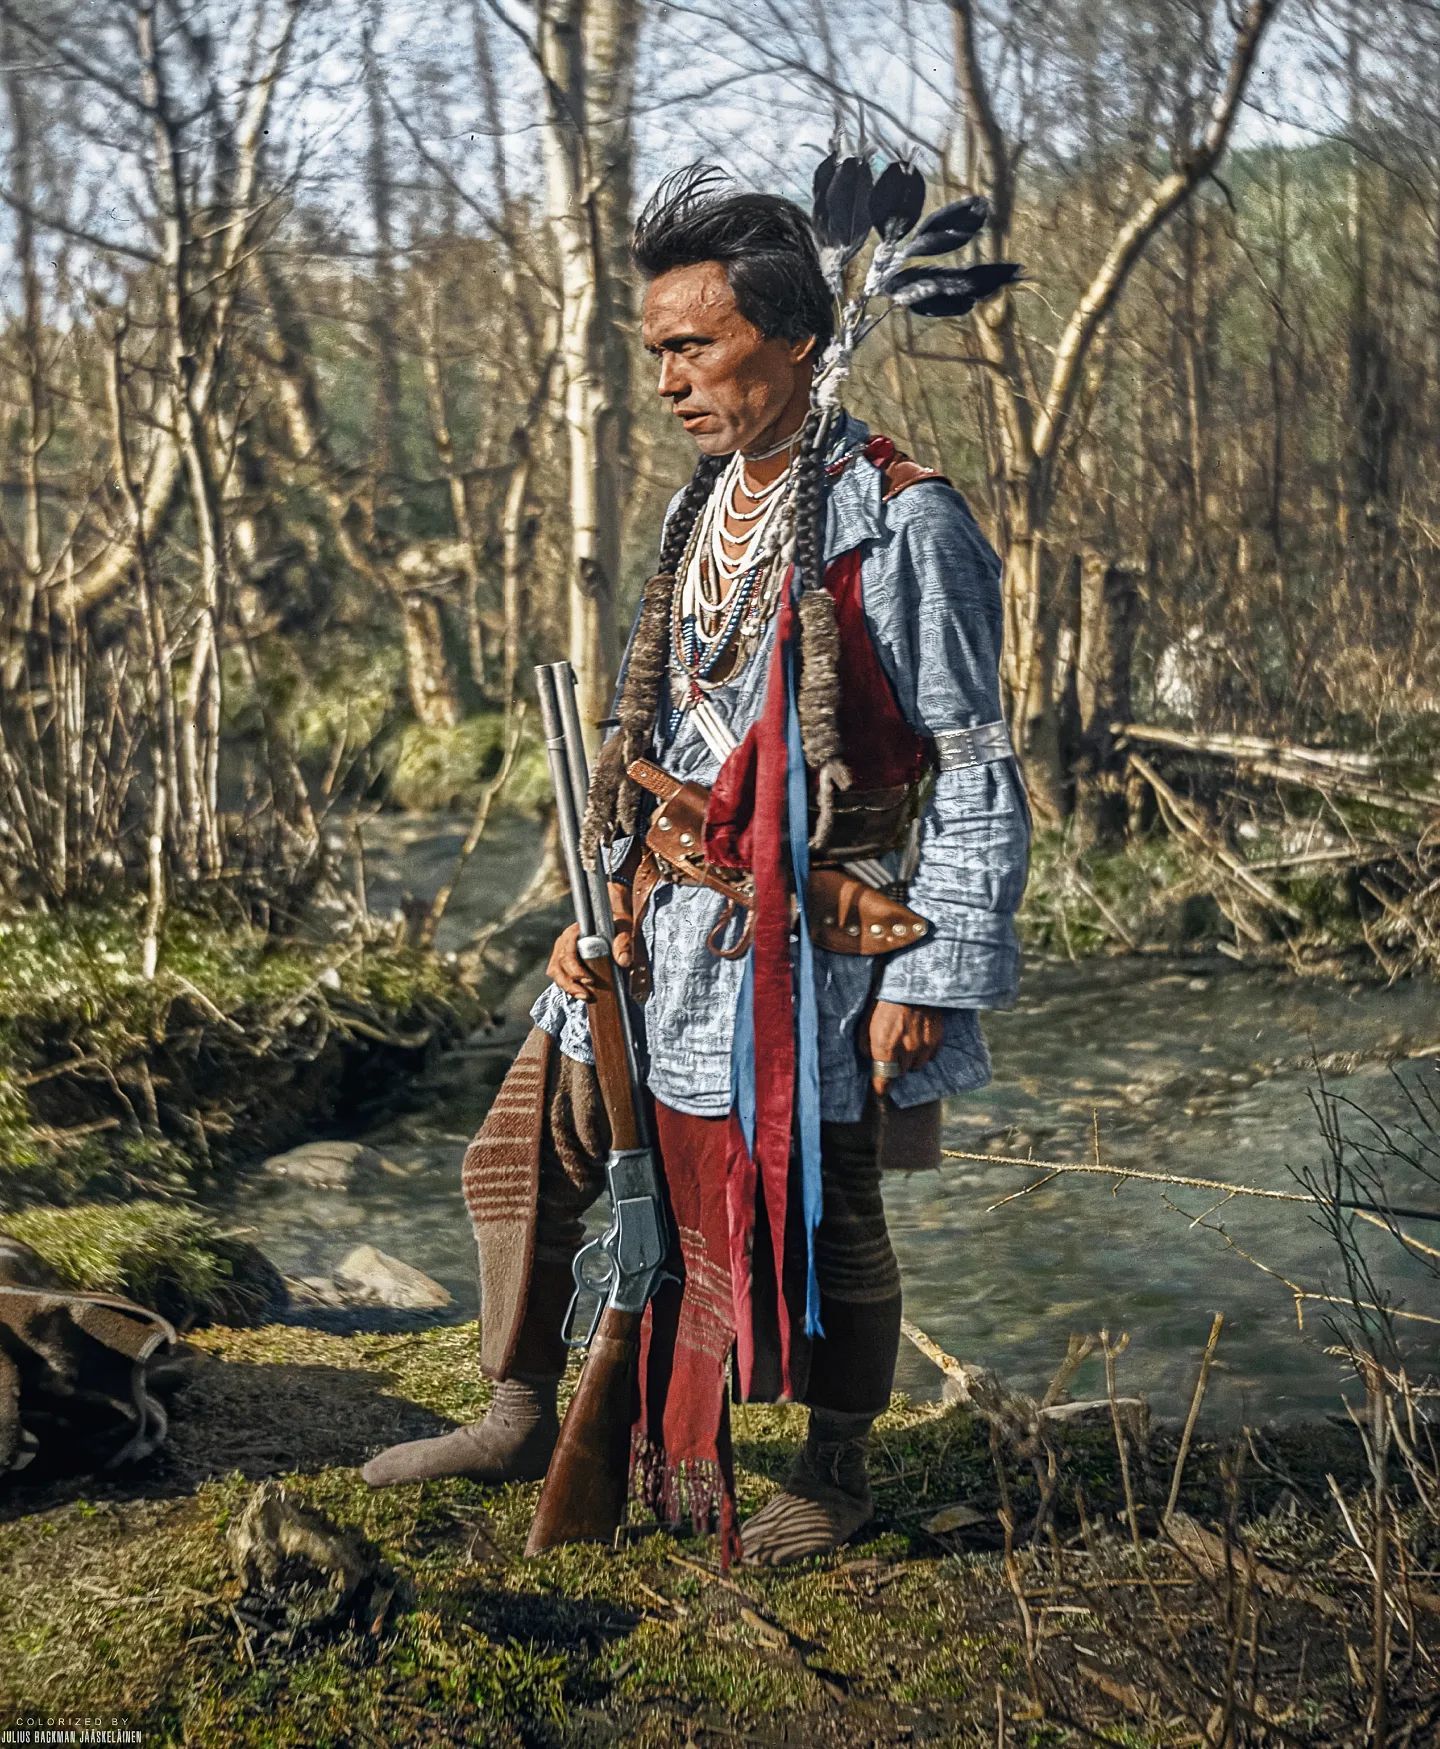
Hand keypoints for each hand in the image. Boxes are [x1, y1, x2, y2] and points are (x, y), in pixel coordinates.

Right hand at [545, 883, 634, 1001]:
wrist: (615, 927)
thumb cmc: (618, 927)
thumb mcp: (624, 929)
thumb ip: (624, 943)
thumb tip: (622, 960)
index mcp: (575, 931)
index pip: (567, 950)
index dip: (574, 968)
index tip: (589, 981)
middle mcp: (564, 941)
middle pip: (558, 965)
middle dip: (570, 983)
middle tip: (586, 994)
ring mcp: (562, 952)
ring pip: (556, 972)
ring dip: (568, 987)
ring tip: (584, 997)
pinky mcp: (564, 963)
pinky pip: (559, 977)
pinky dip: (568, 987)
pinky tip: (581, 994)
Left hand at [862, 1000, 942, 1098]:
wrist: (913, 982)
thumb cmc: (884, 1000)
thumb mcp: (866, 1021)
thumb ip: (865, 1044)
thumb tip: (869, 1058)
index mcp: (885, 1046)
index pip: (884, 1079)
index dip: (881, 1086)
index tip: (880, 1089)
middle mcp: (906, 1049)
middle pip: (901, 1073)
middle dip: (895, 1067)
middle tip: (892, 1055)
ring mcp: (923, 1046)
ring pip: (916, 1066)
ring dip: (910, 1060)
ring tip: (906, 1046)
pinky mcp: (936, 1039)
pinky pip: (930, 1057)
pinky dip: (924, 1053)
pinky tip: (919, 1040)